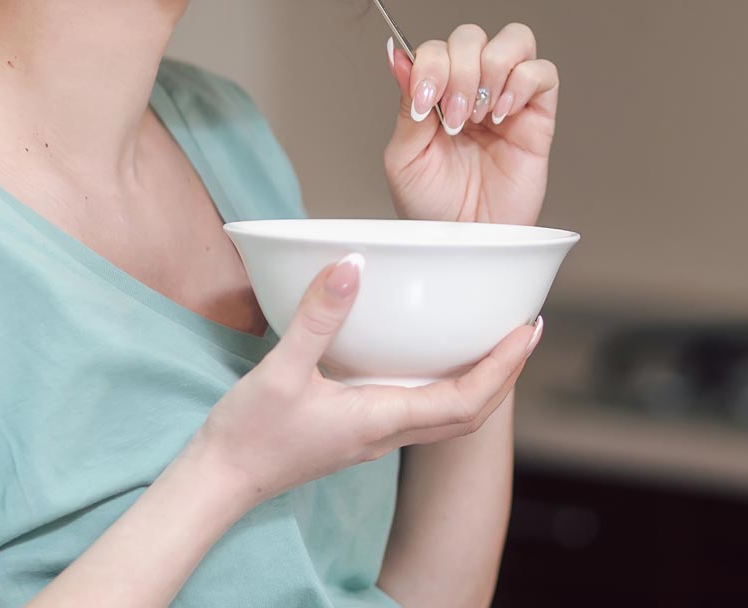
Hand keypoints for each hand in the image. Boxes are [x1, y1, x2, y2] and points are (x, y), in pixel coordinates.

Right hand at [191, 254, 540, 508]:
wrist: (218, 481)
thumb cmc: (248, 435)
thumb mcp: (281, 369)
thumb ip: (317, 317)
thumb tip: (351, 265)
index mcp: (381, 419)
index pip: (465, 400)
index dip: (503, 367)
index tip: (528, 330)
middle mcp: (387, 433)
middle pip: (470, 413)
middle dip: (505, 373)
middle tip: (527, 330)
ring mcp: (374, 436)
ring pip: (447, 415)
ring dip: (481, 382)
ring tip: (494, 341)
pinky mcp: (358, 430)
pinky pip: (420, 411)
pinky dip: (445, 386)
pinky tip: (433, 359)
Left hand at [381, 22, 555, 226]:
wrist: (466, 243)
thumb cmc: (433, 207)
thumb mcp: (404, 157)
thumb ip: (406, 103)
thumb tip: (397, 53)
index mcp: (437, 93)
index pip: (437, 48)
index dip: (431, 64)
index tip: (425, 102)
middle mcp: (472, 88)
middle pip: (472, 36)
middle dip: (460, 70)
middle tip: (455, 118)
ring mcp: (508, 98)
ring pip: (514, 40)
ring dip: (491, 70)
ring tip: (480, 115)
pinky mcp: (539, 116)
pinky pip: (544, 73)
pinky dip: (522, 83)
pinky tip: (503, 115)